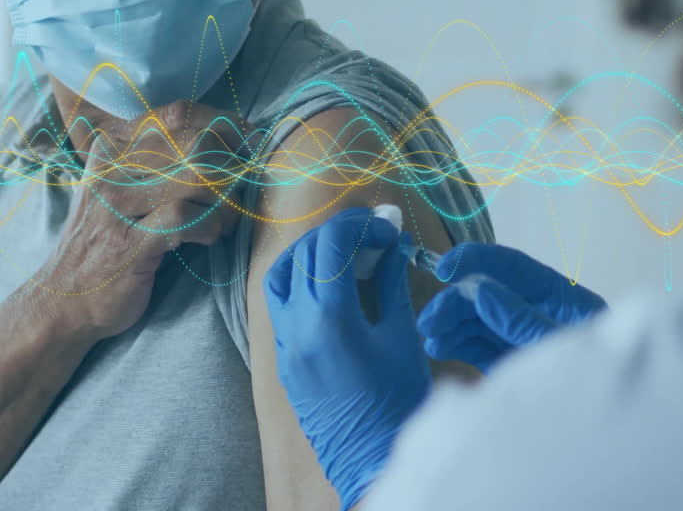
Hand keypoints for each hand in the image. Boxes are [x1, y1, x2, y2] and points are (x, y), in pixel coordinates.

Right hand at [36, 100, 252, 340]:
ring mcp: (115, 207)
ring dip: (224, 202)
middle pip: (194, 143)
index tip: (248, 144)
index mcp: (111, 149)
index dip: (224, 125)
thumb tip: (221, 139)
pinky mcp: (127, 243)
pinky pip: (184, 218)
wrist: (63, 302)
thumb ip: (154, 163)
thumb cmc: (104, 243)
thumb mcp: (118, 191)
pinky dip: (209, 225)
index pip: (177, 115)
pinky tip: (209, 237)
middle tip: (238, 192)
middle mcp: (110, 170)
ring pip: (195, 178)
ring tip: (225, 220)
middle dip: (230, 168)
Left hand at [264, 207, 430, 510]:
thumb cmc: (398, 401)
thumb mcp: (402, 336)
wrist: (371, 459)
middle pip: (305, 253)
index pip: (333, 244)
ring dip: (310, 253)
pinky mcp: (285, 361)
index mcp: (329, 318)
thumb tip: (393, 246)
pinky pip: (280, 305)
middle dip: (339, 233)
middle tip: (373, 231)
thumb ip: (393, 284)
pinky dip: (299, 281)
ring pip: (281, 276)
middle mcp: (297, 327)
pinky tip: (328, 283)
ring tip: (344, 250)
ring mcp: (285, 345)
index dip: (361, 224)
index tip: (388, 225)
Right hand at [417, 243, 606, 371]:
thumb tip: (481, 289)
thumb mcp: (560, 347)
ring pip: (478, 319)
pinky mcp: (507, 362)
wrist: (602, 439)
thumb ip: (522, 320)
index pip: (514, 267)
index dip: (477, 260)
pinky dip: (455, 343)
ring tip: (430, 336)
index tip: (443, 268)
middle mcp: (539, 313)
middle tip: (429, 320)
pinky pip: (477, 345)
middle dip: (456, 302)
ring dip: (451, 323)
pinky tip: (437, 346)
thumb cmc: (594, 382)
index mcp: (562, 299)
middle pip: (489, 293)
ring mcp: (521, 338)